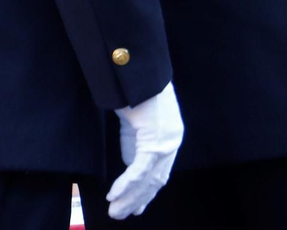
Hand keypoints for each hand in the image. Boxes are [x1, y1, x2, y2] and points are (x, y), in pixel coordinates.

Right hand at [106, 82, 182, 219]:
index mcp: (170, 138)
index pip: (160, 173)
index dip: (147, 193)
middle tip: (119, 215)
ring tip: (114, 211)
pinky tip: (114, 194)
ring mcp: (166, 142)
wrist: (138, 70)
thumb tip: (131, 170)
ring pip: (147, 180)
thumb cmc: (135, 92)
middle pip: (154, 181)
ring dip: (129, 198)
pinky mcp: (155, 140)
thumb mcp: (136, 126)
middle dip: (136, 201)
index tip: (136, 208)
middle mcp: (172, 142)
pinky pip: (139, 170)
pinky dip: (126, 185)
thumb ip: (136, 146)